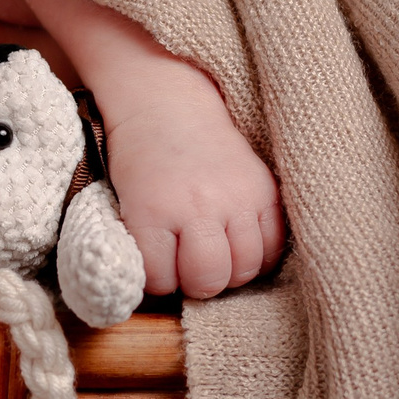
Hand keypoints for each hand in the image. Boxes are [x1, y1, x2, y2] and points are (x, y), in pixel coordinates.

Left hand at [104, 83, 284, 299]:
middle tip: (189, 266)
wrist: (168, 105)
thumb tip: (164, 293)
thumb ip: (142, 248)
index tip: (158, 264)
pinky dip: (259, 254)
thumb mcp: (124, 203)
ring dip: (230, 270)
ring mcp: (237, 197)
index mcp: (153, 210)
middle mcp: (198, 206)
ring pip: (246, 268)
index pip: (162, 280)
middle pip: (209, 279)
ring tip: (216, 254)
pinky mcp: (265, 190)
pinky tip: (241, 244)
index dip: (159, 279)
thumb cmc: (140, 159)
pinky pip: (274, 245)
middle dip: (197, 283)